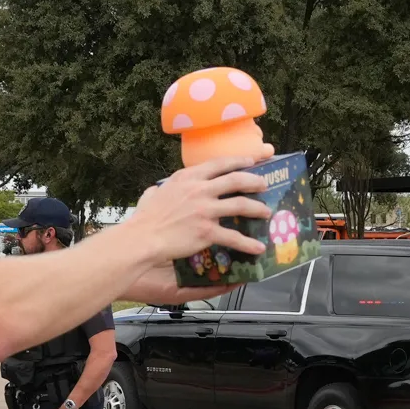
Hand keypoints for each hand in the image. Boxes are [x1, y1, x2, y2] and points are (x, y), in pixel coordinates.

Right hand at [115, 151, 271, 266]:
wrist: (143, 238)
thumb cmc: (145, 218)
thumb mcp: (154, 193)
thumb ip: (163, 189)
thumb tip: (157, 190)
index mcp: (188, 177)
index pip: (219, 163)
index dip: (238, 161)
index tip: (251, 161)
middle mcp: (200, 190)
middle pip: (236, 180)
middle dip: (254, 181)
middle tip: (263, 185)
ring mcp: (206, 210)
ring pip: (241, 205)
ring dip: (257, 208)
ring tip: (266, 212)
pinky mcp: (208, 232)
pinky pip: (234, 237)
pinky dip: (249, 243)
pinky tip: (258, 248)